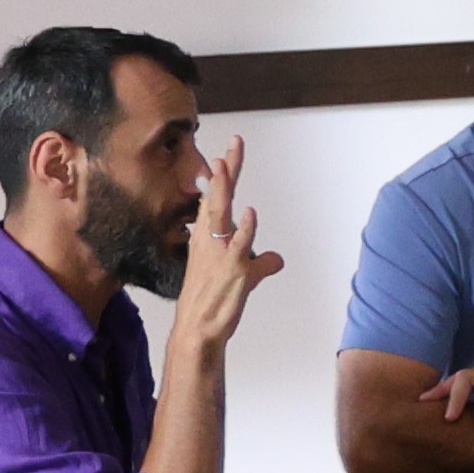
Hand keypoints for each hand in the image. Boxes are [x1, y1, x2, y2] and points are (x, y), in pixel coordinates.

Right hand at [161, 134, 284, 375]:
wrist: (198, 329)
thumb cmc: (213, 301)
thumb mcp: (241, 276)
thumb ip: (259, 263)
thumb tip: (275, 258)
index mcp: (208, 238)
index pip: (216, 200)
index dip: (223, 177)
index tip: (226, 154)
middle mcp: (210, 240)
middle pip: (218, 197)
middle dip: (227, 170)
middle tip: (234, 143)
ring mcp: (219, 252)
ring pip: (220, 214)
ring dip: (224, 188)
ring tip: (227, 163)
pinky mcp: (231, 269)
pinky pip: (238, 245)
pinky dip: (244, 229)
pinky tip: (249, 212)